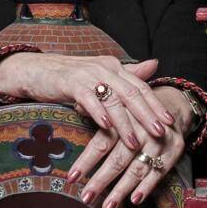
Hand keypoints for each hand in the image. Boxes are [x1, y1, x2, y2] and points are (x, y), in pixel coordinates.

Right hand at [0, 53, 174, 153]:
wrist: (36, 70)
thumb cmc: (70, 78)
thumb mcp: (100, 77)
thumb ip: (126, 75)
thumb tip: (154, 65)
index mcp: (114, 67)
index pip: (141, 86)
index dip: (156, 104)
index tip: (170, 122)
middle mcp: (105, 68)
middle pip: (132, 93)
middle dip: (148, 115)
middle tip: (161, 133)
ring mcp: (88, 75)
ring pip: (113, 100)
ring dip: (125, 123)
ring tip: (135, 142)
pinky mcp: (70, 82)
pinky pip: (89, 99)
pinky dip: (98, 113)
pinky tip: (106, 127)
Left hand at [64, 86, 194, 207]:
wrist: (171, 105)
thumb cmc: (133, 110)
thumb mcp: (117, 103)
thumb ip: (97, 108)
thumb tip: (77, 104)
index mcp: (123, 117)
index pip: (102, 143)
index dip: (86, 161)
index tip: (71, 178)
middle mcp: (141, 130)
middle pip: (118, 159)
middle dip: (101, 181)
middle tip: (86, 198)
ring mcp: (159, 141)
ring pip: (137, 169)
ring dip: (121, 190)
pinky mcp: (174, 150)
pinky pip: (159, 172)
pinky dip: (147, 187)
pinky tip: (134, 200)